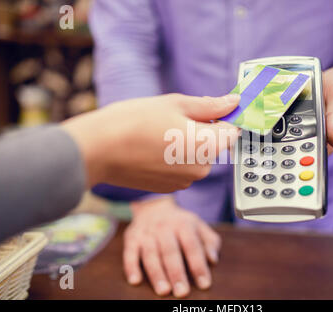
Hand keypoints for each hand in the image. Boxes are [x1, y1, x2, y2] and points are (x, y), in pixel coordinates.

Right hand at [61, 93, 239, 190]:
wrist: (99, 150)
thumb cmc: (134, 122)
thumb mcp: (176, 104)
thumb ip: (210, 106)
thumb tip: (233, 102)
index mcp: (209, 146)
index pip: (233, 130)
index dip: (225, 117)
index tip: (213, 109)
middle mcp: (202, 169)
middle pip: (214, 144)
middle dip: (203, 130)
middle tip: (175, 118)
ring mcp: (186, 182)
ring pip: (197, 156)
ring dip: (188, 144)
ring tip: (160, 133)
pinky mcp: (171, 188)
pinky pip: (183, 168)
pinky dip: (175, 158)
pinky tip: (153, 148)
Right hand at [123, 196, 220, 297]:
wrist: (154, 206)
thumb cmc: (181, 223)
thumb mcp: (199, 226)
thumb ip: (210, 242)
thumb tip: (213, 260)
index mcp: (184, 225)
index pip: (192, 247)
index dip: (198, 266)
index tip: (204, 284)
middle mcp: (164, 228)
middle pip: (170, 252)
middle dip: (176, 273)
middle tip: (182, 292)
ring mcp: (147, 233)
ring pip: (151, 255)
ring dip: (156, 273)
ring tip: (163, 291)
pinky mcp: (132, 238)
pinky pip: (129, 253)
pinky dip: (131, 267)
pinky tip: (135, 281)